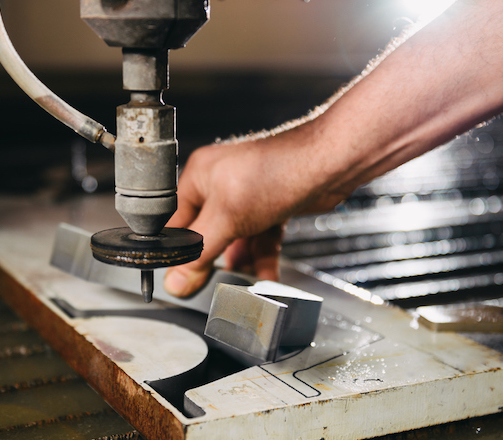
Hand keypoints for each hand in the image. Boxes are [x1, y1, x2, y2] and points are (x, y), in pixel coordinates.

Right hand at [163, 121, 350, 296]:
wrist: (327, 165)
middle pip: (208, 233)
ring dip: (240, 263)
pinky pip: (260, 239)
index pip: (177, 223)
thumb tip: (175, 279)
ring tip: (240, 285)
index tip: (179, 280)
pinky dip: (262, 258)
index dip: (178, 252)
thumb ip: (199, 251)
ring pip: (236, 239)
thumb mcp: (226, 217)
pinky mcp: (271, 208)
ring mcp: (248, 196)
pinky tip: (265, 276)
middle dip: (212, 260)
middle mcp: (221, 184)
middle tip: (210, 285)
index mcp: (200, 176)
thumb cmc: (278, 170)